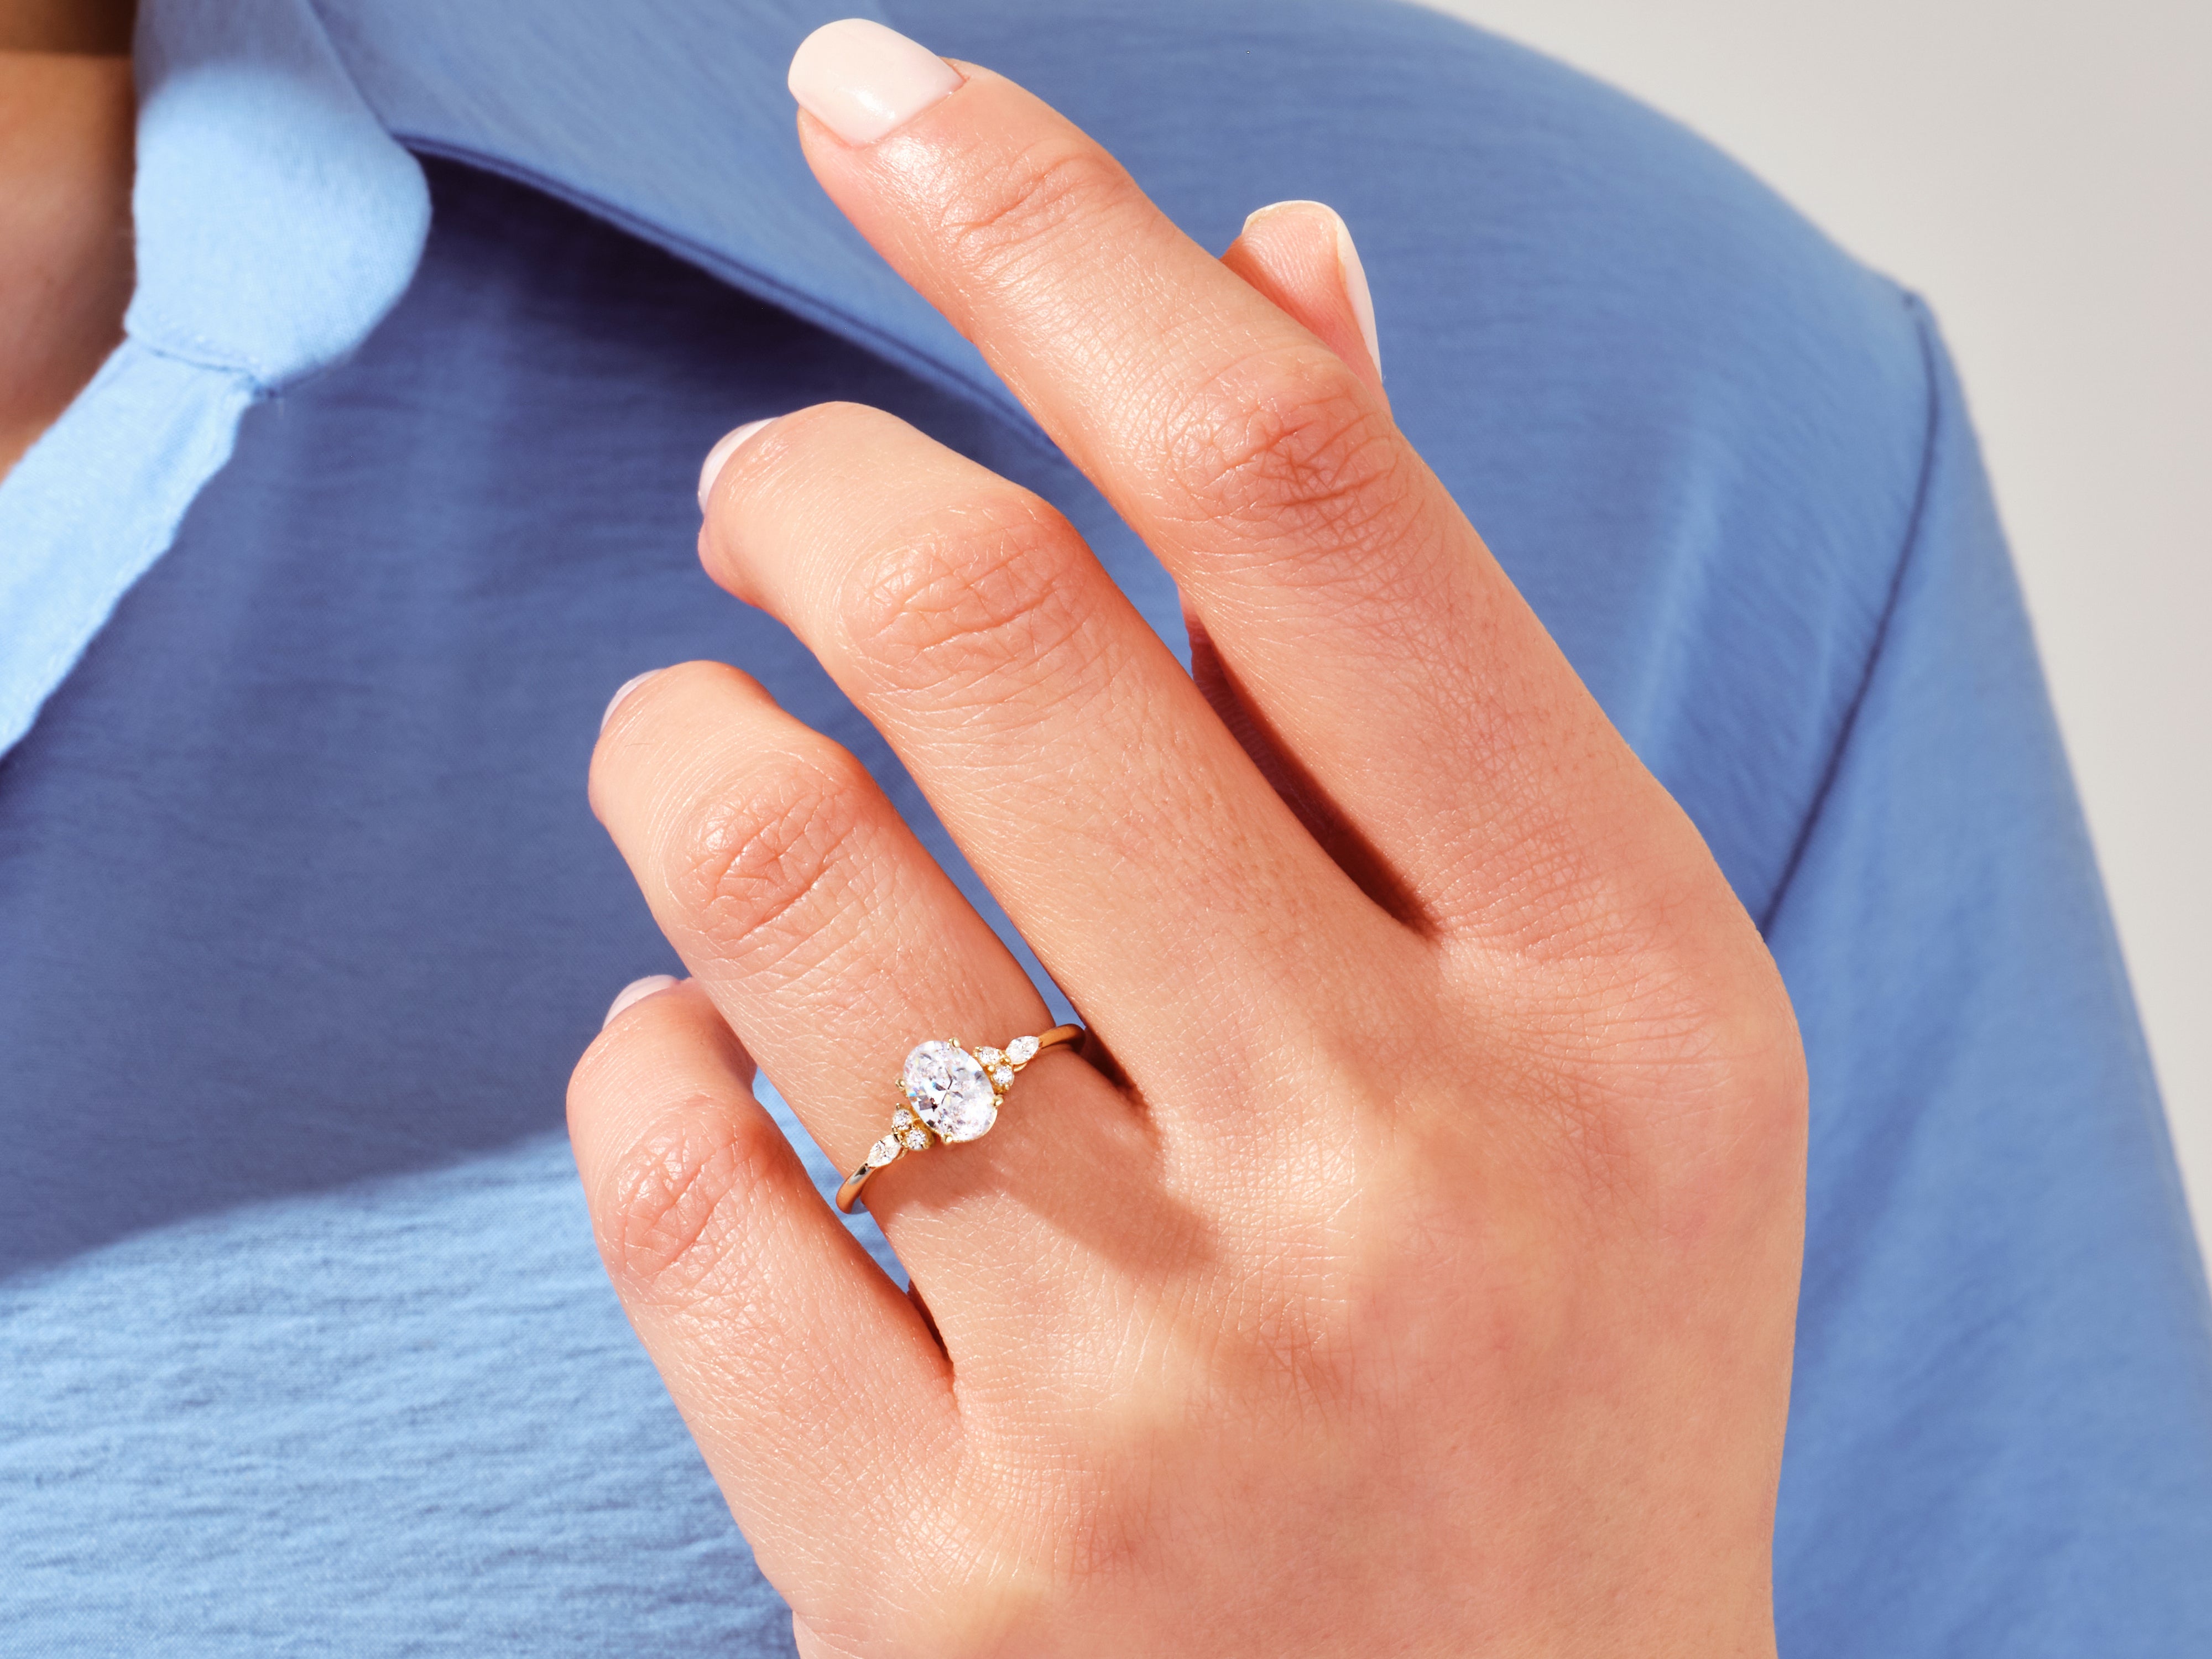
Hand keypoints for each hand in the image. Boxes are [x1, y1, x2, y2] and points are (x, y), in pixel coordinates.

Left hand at [571, 21, 1805, 1656]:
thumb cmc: (1556, 1370)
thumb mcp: (1588, 1023)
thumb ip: (1411, 666)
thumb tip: (1280, 276)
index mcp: (1613, 995)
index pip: (1301, 486)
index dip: (1058, 235)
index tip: (887, 107)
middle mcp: (1402, 1173)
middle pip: (991, 629)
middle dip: (811, 487)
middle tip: (775, 489)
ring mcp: (1164, 1390)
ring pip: (767, 886)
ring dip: (678, 754)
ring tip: (701, 751)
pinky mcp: (944, 1576)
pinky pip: (669, 1182)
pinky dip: (638, 1065)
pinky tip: (697, 1064)